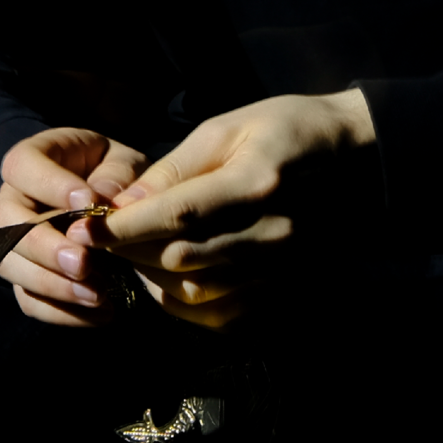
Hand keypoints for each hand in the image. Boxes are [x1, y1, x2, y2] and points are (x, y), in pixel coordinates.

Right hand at [0, 126, 148, 327]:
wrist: (117, 204)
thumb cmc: (116, 174)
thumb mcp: (124, 163)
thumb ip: (117, 176)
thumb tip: (104, 203)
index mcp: (33, 159)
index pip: (22, 166)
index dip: (50, 185)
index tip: (88, 201)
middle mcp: (12, 200)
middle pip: (5, 224)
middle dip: (43, 247)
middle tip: (83, 263)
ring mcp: (13, 243)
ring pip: (11, 267)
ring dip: (52, 285)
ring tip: (97, 295)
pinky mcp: (27, 278)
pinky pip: (30, 301)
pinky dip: (62, 312)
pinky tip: (100, 314)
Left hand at [68, 89, 379, 328]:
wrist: (356, 156)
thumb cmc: (286, 129)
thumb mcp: (229, 127)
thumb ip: (176, 168)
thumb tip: (126, 201)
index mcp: (257, 182)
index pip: (178, 214)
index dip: (125, 226)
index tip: (87, 226)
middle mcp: (273, 232)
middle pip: (180, 259)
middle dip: (128, 253)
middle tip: (99, 240)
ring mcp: (283, 266)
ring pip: (196, 291)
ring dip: (150, 279)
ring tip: (129, 257)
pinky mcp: (286, 287)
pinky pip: (222, 315)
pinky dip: (184, 304)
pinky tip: (165, 282)